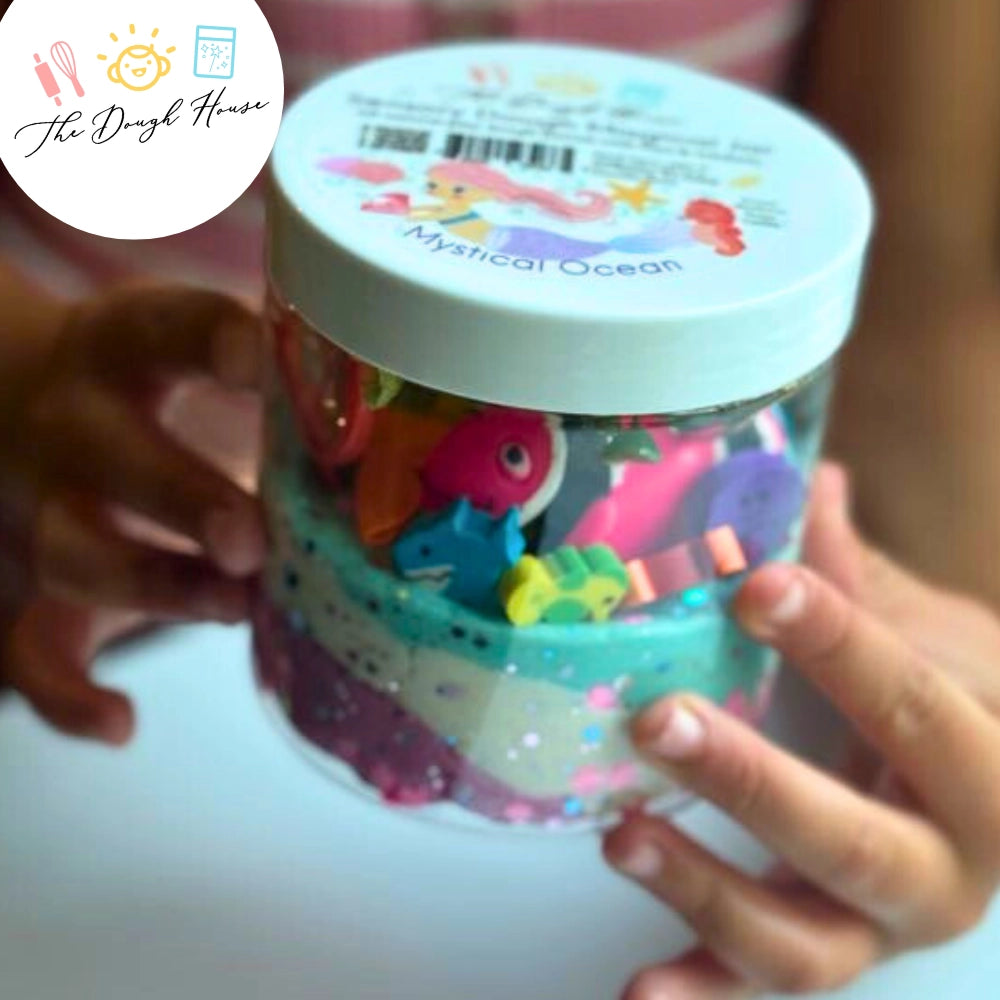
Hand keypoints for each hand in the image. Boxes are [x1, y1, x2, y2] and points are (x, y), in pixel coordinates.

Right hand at [0, 284, 264, 742]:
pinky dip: (67, 696)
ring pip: (74, 554)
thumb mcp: (191, 344)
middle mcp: (76, 428)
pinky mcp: (36, 590)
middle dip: (180, 498)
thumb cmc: (150, 381)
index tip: (257, 358)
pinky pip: (29, 651)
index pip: (162, 331)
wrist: (26, 406)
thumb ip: (272, 355)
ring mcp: (48, 511)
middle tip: (250, 539)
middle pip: (114, 459)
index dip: (207, 341)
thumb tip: (402, 350)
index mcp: (123, 351)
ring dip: (155, 587)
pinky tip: (122, 723)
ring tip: (236, 605)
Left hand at [603, 463, 999, 997]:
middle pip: (858, 844)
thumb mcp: (923, 629)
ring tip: (622, 836)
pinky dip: (696, 993)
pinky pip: (754, 989)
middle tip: (658, 720)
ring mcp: (878, 932)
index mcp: (989, 773)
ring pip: (802, 943)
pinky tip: (633, 992)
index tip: (755, 583)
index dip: (841, 645)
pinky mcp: (820, 957)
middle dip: (755, 783)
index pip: (920, 705)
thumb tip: (803, 473)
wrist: (981, 795)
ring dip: (706, 892)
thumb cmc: (947, 698)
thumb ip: (857, 567)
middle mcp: (946, 871)